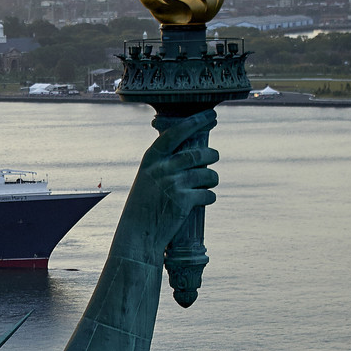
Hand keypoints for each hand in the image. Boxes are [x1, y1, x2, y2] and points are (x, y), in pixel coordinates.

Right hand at [118, 110, 220, 259]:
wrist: (136, 235)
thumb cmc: (142, 206)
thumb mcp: (146, 179)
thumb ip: (163, 165)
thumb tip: (191, 154)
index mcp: (151, 159)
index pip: (177, 133)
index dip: (196, 122)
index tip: (211, 115)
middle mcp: (162, 168)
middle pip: (198, 154)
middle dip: (211, 155)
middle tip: (214, 156)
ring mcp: (173, 184)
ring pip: (207, 174)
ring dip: (213, 179)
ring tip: (210, 183)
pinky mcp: (183, 201)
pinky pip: (208, 194)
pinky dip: (209, 197)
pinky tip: (205, 200)